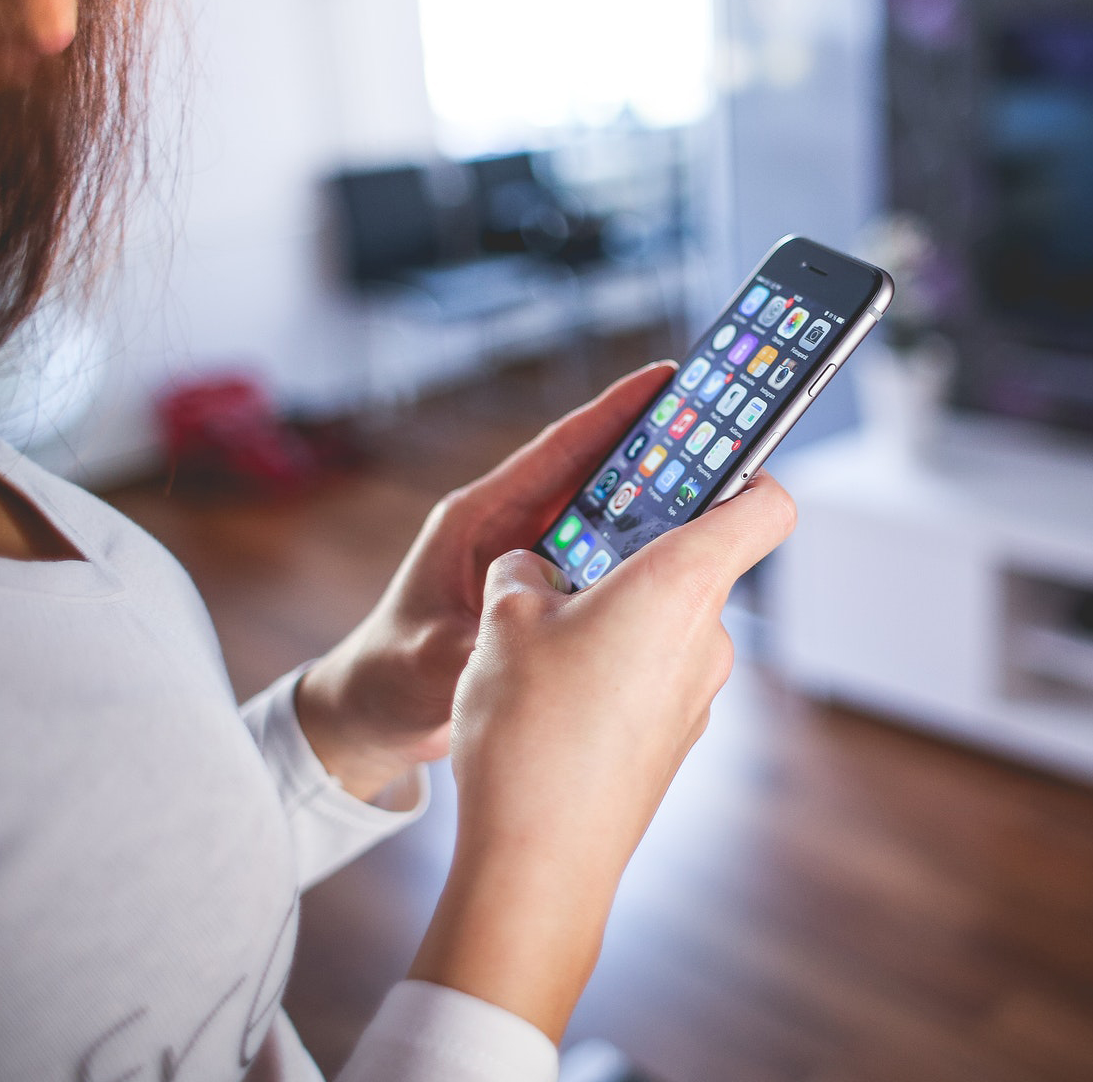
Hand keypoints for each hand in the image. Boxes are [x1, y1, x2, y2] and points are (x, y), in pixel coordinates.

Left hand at [296, 362, 679, 798]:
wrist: (373, 713)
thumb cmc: (388, 676)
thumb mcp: (430, 660)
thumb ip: (478, 645)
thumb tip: (525, 639)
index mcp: (478, 519)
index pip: (556, 451)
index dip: (611, 412)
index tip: (664, 379)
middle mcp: (508, 527)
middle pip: (592, 474)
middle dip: (652, 449)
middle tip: (717, 428)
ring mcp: (528, 559)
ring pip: (603, 516)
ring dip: (653, 502)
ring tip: (718, 486)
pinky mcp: (542, 591)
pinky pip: (601, 561)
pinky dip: (639, 554)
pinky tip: (682, 559)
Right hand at [408, 471, 796, 1040]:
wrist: (540, 862)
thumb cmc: (530, 732)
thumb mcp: (503, 621)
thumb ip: (524, 572)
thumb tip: (532, 570)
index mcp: (680, 584)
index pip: (764, 504)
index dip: (747, 470)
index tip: (708, 458)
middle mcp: (707, 636)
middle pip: (695, 562)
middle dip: (630, 553)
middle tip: (566, 556)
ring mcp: (698, 693)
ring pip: (664, 623)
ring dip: (611, 616)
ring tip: (537, 640)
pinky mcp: (674, 737)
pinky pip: (650, 677)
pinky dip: (611, 669)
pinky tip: (550, 697)